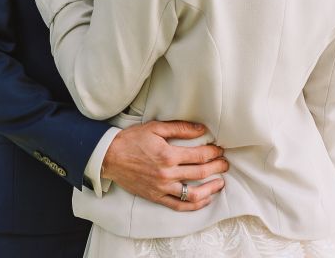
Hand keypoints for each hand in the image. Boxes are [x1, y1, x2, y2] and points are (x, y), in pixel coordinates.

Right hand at [102, 121, 227, 211]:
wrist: (110, 157)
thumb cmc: (131, 140)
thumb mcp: (155, 128)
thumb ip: (179, 128)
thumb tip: (201, 129)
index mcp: (168, 154)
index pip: (199, 155)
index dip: (213, 152)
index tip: (219, 150)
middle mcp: (167, 173)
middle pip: (200, 172)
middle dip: (216, 167)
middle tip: (224, 164)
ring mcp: (162, 187)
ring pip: (193, 193)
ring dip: (211, 189)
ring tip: (220, 183)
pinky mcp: (156, 196)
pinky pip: (179, 205)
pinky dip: (194, 204)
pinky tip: (204, 199)